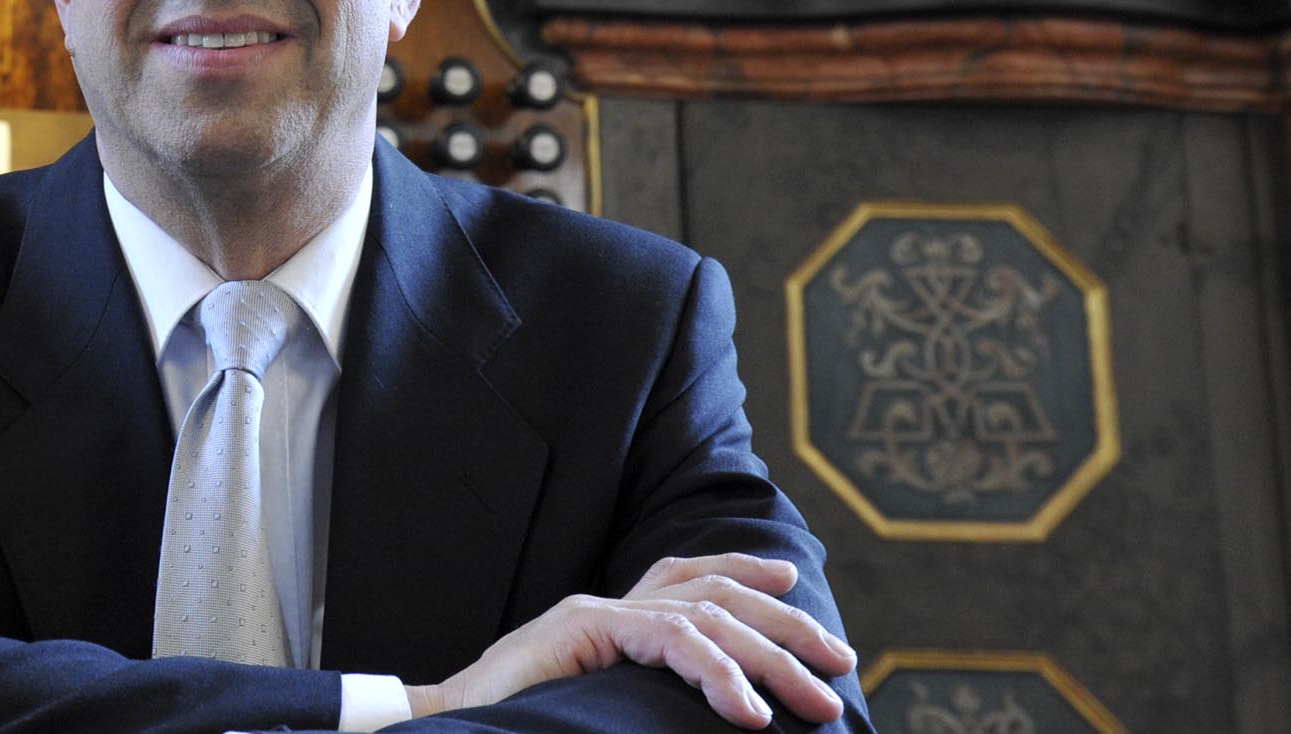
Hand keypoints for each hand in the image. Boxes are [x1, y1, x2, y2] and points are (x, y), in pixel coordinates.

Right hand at [400, 553, 856, 728]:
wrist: (449, 726)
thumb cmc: (521, 726)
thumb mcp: (605, 711)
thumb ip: (649, 703)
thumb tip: (726, 721)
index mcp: (611, 619)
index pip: (686, 577)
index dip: (742, 571)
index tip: (794, 578)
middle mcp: (608, 605)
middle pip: (712, 592)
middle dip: (785, 623)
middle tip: (842, 662)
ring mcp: (595, 613)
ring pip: (704, 617)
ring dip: (771, 660)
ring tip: (815, 704)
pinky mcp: (583, 630)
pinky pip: (668, 641)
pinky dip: (717, 675)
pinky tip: (750, 713)